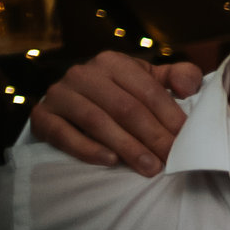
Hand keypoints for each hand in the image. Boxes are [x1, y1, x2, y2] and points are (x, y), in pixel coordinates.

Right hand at [30, 49, 203, 174]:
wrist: (72, 103)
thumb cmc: (122, 93)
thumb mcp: (151, 80)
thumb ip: (179, 76)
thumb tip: (188, 87)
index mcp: (113, 62)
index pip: (148, 91)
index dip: (170, 118)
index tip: (187, 142)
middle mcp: (83, 73)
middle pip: (125, 108)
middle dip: (153, 137)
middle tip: (172, 160)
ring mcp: (59, 94)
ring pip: (97, 122)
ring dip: (127, 147)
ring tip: (150, 168)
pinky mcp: (41, 116)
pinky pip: (62, 134)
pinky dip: (87, 149)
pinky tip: (109, 162)